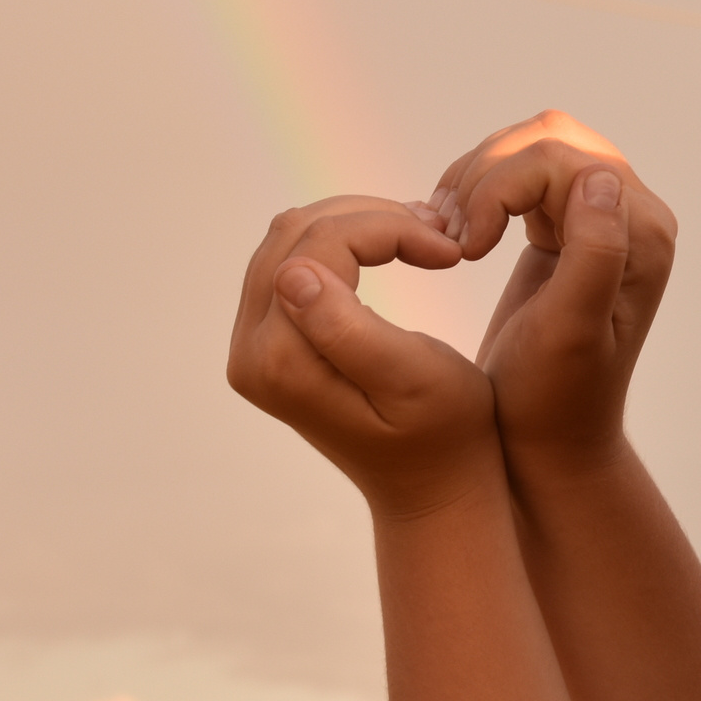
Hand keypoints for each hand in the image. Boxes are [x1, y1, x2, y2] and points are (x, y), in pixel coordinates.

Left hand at [226, 195, 494, 517]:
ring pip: (292, 238)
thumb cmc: (444, 433)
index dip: (388, 228)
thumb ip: (347, 329)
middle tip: (439, 233)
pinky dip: (344, 243)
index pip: (320, 246)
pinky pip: (295, 260)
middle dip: (372, 218)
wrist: (434, 482)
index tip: (448, 249)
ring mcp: (254, 348)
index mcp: (282, 363)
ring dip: (358, 224)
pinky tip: (391, 250)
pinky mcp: (271, 342)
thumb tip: (292, 274)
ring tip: (422, 236)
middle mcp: (251, 354)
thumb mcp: (413, 379)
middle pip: (296, 233)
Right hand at [427, 112, 677, 478]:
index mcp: (642, 235)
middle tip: (449, 235)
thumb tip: (601, 177)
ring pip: (530, 149)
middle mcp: (632, 217)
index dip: (500, 186)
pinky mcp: (565, 228)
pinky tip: (452, 232)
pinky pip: (520, 174)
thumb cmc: (553, 398)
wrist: (545, 439)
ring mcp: (599, 219)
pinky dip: (479, 191)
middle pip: (549, 139)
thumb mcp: (571, 330)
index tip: (466, 248)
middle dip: (486, 174)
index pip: (563, 159)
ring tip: (445, 237)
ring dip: (477, 180)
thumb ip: (596, 252)